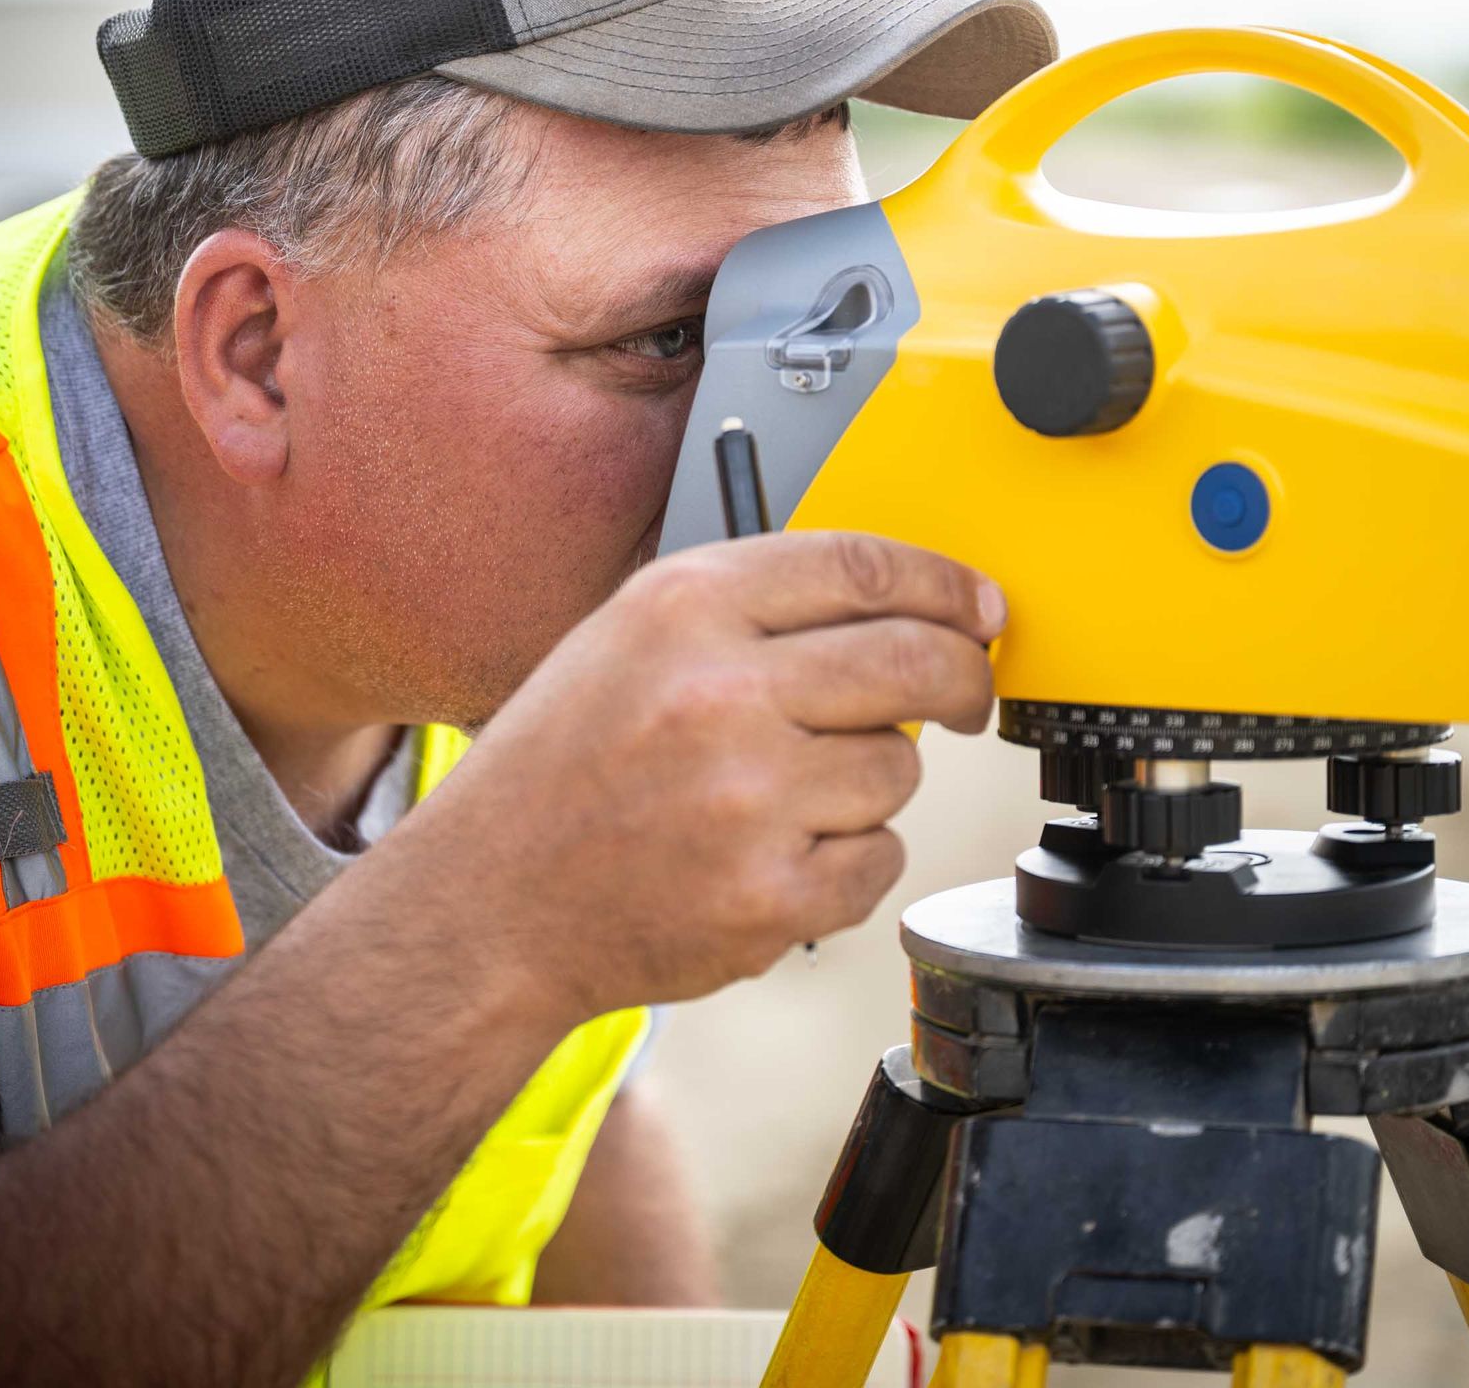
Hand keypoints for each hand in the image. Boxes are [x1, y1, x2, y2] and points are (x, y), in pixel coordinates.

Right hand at [443, 531, 1005, 1023]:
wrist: (488, 903)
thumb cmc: (565, 764)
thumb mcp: (634, 636)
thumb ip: (762, 608)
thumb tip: (914, 606)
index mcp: (685, 607)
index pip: (866, 566)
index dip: (946, 583)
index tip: (980, 605)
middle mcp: (719, 693)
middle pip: (916, 660)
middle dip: (963, 676)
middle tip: (964, 694)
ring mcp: (748, 801)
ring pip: (899, 767)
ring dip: (869, 780)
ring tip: (782, 795)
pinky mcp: (771, 898)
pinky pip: (880, 859)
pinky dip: (849, 861)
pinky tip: (774, 855)